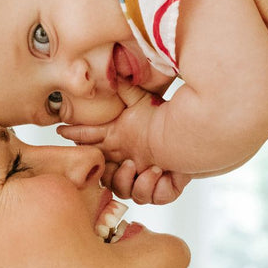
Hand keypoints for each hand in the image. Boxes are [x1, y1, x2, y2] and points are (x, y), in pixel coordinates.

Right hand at [58, 82, 190, 203]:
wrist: (204, 127)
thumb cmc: (170, 114)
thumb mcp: (141, 99)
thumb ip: (122, 88)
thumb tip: (108, 69)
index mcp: (119, 140)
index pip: (91, 143)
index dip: (78, 140)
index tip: (63, 131)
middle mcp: (130, 159)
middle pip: (105, 176)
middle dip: (107, 173)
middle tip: (119, 162)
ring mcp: (146, 174)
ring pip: (125, 191)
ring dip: (130, 182)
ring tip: (144, 167)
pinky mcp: (166, 186)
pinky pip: (152, 198)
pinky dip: (153, 188)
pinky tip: (160, 173)